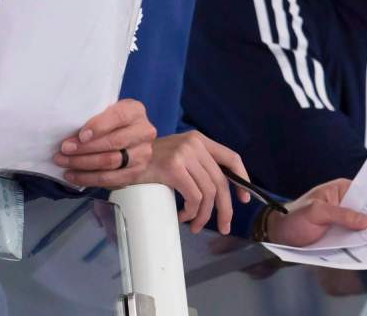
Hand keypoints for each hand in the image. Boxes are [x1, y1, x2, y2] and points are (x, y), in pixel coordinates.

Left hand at [54, 99, 155, 187]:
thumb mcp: (108, 111)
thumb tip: (70, 133)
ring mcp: (142, 155)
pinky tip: (73, 175)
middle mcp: (143, 132)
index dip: (99, 126)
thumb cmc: (115, 123)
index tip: (80, 136)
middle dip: (85, 148)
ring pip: (111, 162)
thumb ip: (95, 117)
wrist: (137, 143)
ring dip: (83, 164)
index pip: (119, 117)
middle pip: (114, 142)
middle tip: (64, 150)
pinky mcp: (136, 173)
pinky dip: (88, 178)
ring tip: (64, 163)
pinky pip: (110, 179)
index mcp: (135, 111)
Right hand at [136, 131, 251, 233]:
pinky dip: (191, 213)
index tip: (243, 200)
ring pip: (208, 193)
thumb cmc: (149, 163)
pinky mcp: (173, 168)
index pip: (231, 157)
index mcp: (199, 139)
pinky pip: (194, 198)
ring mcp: (184, 154)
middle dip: (225, 209)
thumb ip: (198, 166)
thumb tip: (221, 192)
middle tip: (225, 227)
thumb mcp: (179, 156)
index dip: (241, 180)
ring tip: (194, 225)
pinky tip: (182, 216)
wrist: (122, 158)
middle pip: (221, 181)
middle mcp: (194, 144)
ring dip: (203, 216)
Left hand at [266, 178, 366, 246]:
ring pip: (364, 226)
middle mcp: (346, 204)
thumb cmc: (294, 217)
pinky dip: (364, 243)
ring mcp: (345, 221)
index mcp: (341, 190)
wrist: (279, 236)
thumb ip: (342, 215)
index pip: (366, 190)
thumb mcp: (317, 212)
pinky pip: (356, 239)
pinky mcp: (342, 236)